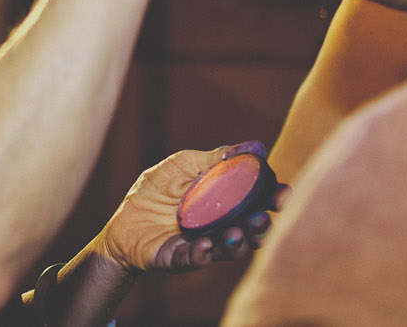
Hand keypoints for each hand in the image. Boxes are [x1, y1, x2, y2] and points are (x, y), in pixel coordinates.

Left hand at [98, 141, 285, 273]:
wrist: (124, 221)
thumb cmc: (157, 189)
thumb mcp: (185, 165)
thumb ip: (217, 158)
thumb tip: (257, 147)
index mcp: (226, 204)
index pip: (256, 203)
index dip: (272, 199)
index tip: (283, 194)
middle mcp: (222, 228)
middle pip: (251, 231)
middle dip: (260, 226)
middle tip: (261, 218)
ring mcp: (204, 246)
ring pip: (229, 250)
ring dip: (237, 243)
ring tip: (236, 232)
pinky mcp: (179, 259)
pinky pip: (194, 260)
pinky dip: (201, 254)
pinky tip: (204, 245)